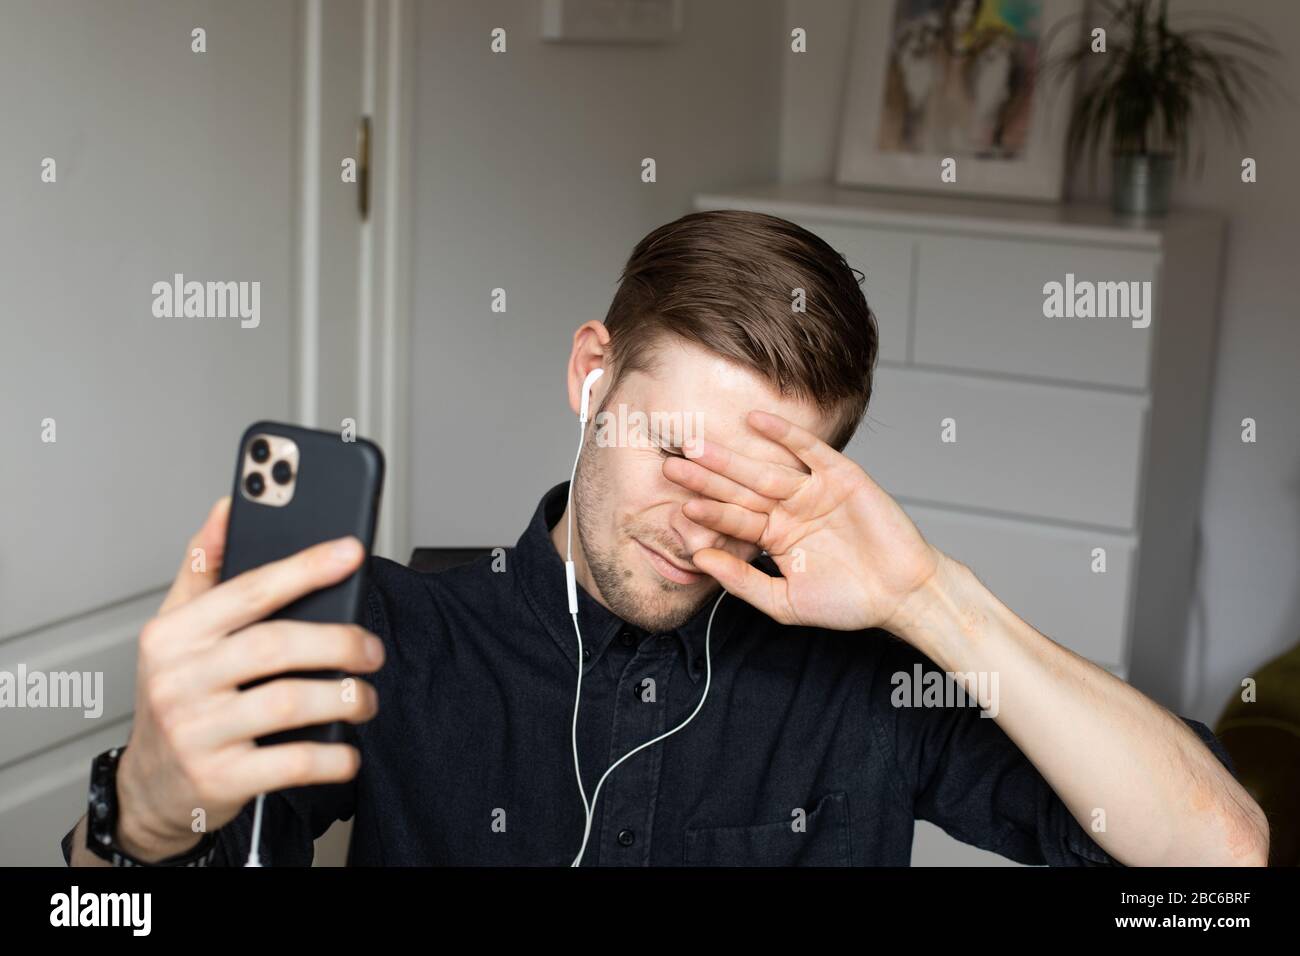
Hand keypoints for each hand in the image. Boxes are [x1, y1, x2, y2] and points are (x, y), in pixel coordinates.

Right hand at [114, 497, 383, 860]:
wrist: (149, 788)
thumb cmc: (177, 698)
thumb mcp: (175, 630)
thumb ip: (203, 567)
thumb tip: (226, 506)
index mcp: (173, 635)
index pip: (248, 590)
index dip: (305, 568)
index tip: (351, 552)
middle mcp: (180, 680)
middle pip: (276, 645)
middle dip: (340, 642)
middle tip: (372, 650)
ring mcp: (197, 732)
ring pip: (289, 701)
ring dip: (345, 697)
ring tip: (365, 697)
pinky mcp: (220, 778)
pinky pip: (292, 762)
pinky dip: (332, 756)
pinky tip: (348, 752)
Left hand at [662, 410, 943, 634]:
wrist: (902, 595)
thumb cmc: (848, 603)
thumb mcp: (785, 602)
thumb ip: (742, 581)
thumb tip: (699, 560)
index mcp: (775, 538)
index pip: (733, 521)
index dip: (706, 512)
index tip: (674, 504)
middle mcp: (789, 510)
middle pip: (740, 490)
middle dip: (707, 478)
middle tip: (672, 465)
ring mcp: (813, 491)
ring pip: (765, 470)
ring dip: (732, 457)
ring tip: (698, 445)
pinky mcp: (841, 476)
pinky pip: (809, 451)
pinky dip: (784, 434)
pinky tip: (755, 421)